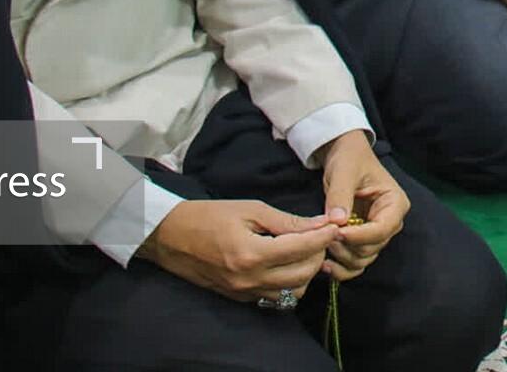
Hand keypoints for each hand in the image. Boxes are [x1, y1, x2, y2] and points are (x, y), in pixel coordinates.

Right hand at [137, 199, 337, 303]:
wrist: (171, 236)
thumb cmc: (209, 216)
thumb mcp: (250, 209)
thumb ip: (287, 221)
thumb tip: (320, 224)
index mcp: (252, 253)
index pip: (302, 249)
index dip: (324, 236)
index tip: (335, 225)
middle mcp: (250, 279)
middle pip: (303, 275)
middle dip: (318, 254)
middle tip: (320, 235)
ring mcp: (245, 292)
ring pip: (294, 292)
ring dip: (306, 271)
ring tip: (304, 250)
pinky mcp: (240, 298)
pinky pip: (276, 298)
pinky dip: (289, 283)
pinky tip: (287, 264)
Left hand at [318, 131, 408, 281]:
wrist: (343, 156)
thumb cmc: (349, 158)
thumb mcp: (344, 171)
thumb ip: (341, 195)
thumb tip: (338, 221)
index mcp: (395, 204)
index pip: (381, 229)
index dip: (359, 236)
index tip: (336, 232)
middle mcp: (390, 222)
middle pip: (372, 248)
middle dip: (347, 246)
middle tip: (324, 235)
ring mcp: (376, 233)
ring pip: (363, 258)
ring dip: (342, 258)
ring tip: (321, 244)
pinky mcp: (362, 240)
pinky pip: (355, 261)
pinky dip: (341, 267)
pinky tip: (324, 264)